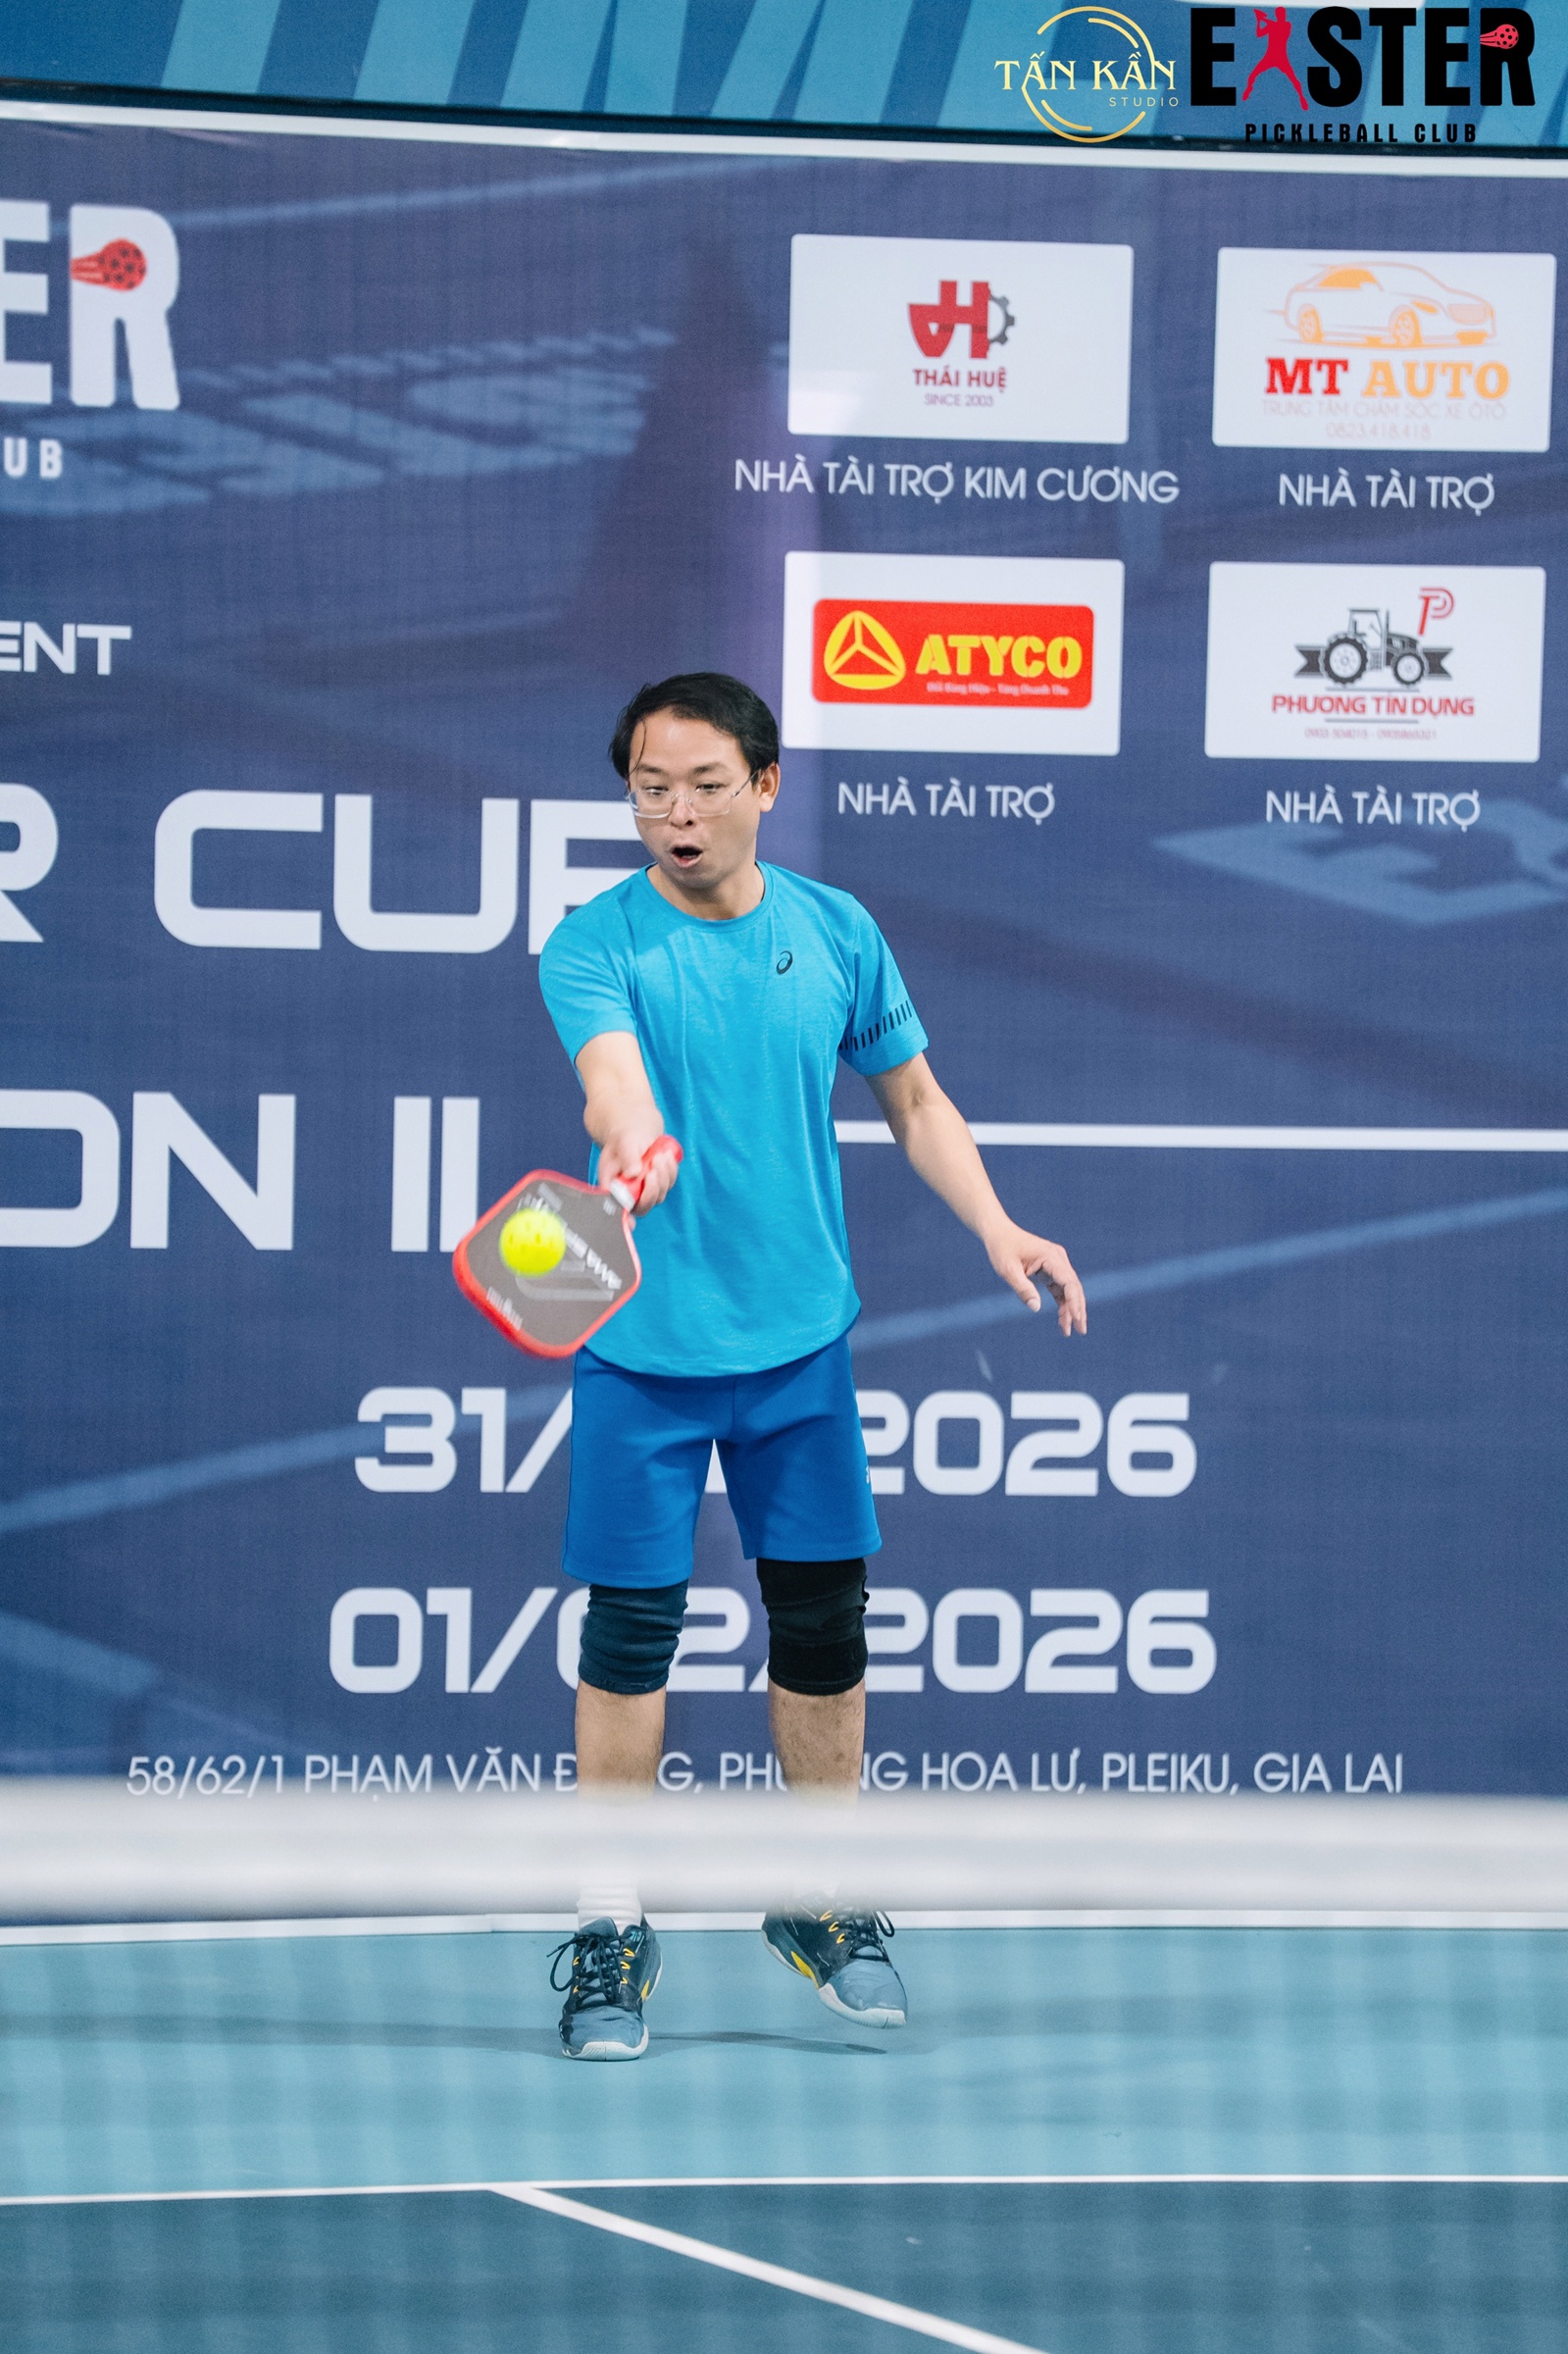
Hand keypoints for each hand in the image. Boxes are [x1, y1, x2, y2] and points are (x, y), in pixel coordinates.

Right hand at [599, 1127, 681, 1213]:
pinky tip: (666, 1156)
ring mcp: (644, 1192)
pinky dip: (670, 1170)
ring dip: (663, 1176)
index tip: (631, 1222)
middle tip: (654, 1165)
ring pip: (659, 1196)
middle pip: (643, 1206)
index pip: (617, 1208)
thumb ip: (627, 1157)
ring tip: (659, 1155)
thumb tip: (634, 1173)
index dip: (624, 1218)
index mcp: (612, 1187)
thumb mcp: (624, 1143)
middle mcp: (628, 1194)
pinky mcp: (658, 1185)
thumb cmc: (624, 1139)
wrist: (636, 1134)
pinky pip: (669, 1184)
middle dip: (652, 1189)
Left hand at [985, 1221, 1086, 1335]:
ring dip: (1070, 1310)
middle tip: (1081, 1331)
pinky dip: (1062, 1304)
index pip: (1069, 1281)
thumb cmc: (1002, 1249)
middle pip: (1074, 1287)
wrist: (999, 1234)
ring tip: (1067, 1331)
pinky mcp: (1051, 1270)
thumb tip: (1035, 1308)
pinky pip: (1060, 1289)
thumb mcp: (1007, 1269)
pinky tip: (1062, 1320)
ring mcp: (1056, 1264)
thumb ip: (1022, 1288)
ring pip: (1069, 1291)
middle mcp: (1058, 1259)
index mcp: (1051, 1256)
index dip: (1074, 1301)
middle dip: (1078, 1309)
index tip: (1076, 1318)